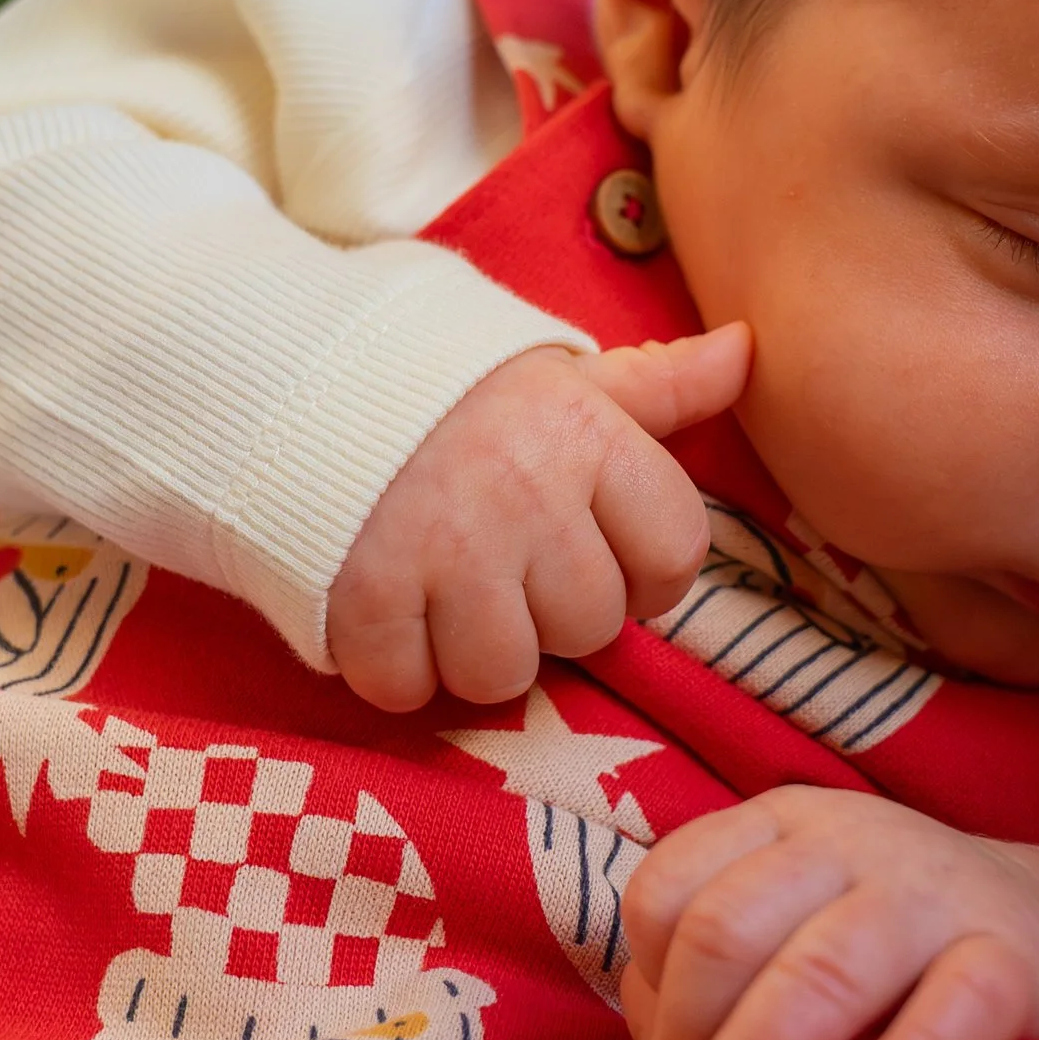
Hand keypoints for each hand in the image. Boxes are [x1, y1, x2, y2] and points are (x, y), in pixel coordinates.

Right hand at [325, 323, 751, 711]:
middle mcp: (526, 492)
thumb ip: (659, 387)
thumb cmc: (449, 393)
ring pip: (503, 673)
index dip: (642, 573)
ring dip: (471, 651)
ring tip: (440, 595)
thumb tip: (747, 351)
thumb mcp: (559, 379)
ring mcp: (443, 547)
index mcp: (586, 434)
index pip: (674, 554)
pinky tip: (385, 614)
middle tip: (497, 566)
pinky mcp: (363, 594)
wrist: (291, 374)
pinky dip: (393, 669)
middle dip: (548, 613)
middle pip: (590, 626)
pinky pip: (408, 688)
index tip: (593, 552)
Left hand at [622, 791, 1038, 1039]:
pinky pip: (960, 1004)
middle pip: (727, 932)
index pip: (668, 894)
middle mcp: (849, 841)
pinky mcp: (1024, 954)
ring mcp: (938, 891)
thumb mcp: (792, 945)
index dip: (648, 1007)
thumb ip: (710, 997)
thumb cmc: (893, 970)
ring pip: (825, 968)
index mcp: (776, 830)